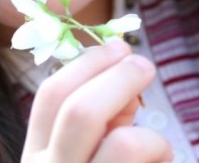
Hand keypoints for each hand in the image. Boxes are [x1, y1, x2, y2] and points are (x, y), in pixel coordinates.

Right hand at [21, 40, 172, 162]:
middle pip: (81, 110)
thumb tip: (128, 75)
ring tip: (158, 146)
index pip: (50, 96)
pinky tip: (161, 161)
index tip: (119, 47)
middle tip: (145, 65)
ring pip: (124, 145)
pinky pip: (145, 162)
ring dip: (150, 135)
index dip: (87, 64)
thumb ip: (105, 120)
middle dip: (119, 78)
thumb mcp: (89, 152)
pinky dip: (162, 154)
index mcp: (36, 155)